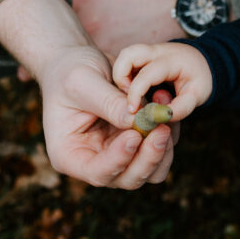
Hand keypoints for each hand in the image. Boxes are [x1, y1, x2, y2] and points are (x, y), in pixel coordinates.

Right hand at [39, 46, 175, 187]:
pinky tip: (165, 106)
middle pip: (129, 178)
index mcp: (70, 155)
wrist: (80, 60)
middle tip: (161, 129)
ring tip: (164, 113)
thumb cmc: (70, 70)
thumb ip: (108, 103)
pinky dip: (169, 132)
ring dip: (164, 148)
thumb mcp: (82, 82)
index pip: (97, 172)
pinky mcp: (138, 144)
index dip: (118, 160)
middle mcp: (96, 162)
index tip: (133, 136)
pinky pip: (162, 150)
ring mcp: (120, 156)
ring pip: (151, 170)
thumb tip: (136, 122)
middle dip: (149, 157)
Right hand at [113, 42, 212, 120]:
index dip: (136, 92)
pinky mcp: (142, 55)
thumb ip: (179, 109)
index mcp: (172, 60)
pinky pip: (126, 62)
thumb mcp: (197, 96)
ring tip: (130, 93)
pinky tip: (132, 90)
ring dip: (120, 75)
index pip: (148, 73)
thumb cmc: (199, 79)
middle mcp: (157, 51)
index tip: (132, 110)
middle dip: (121, 77)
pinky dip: (124, 75)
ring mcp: (148, 50)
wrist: (202, 62)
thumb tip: (158, 118)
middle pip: (129, 54)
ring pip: (124, 56)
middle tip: (128, 96)